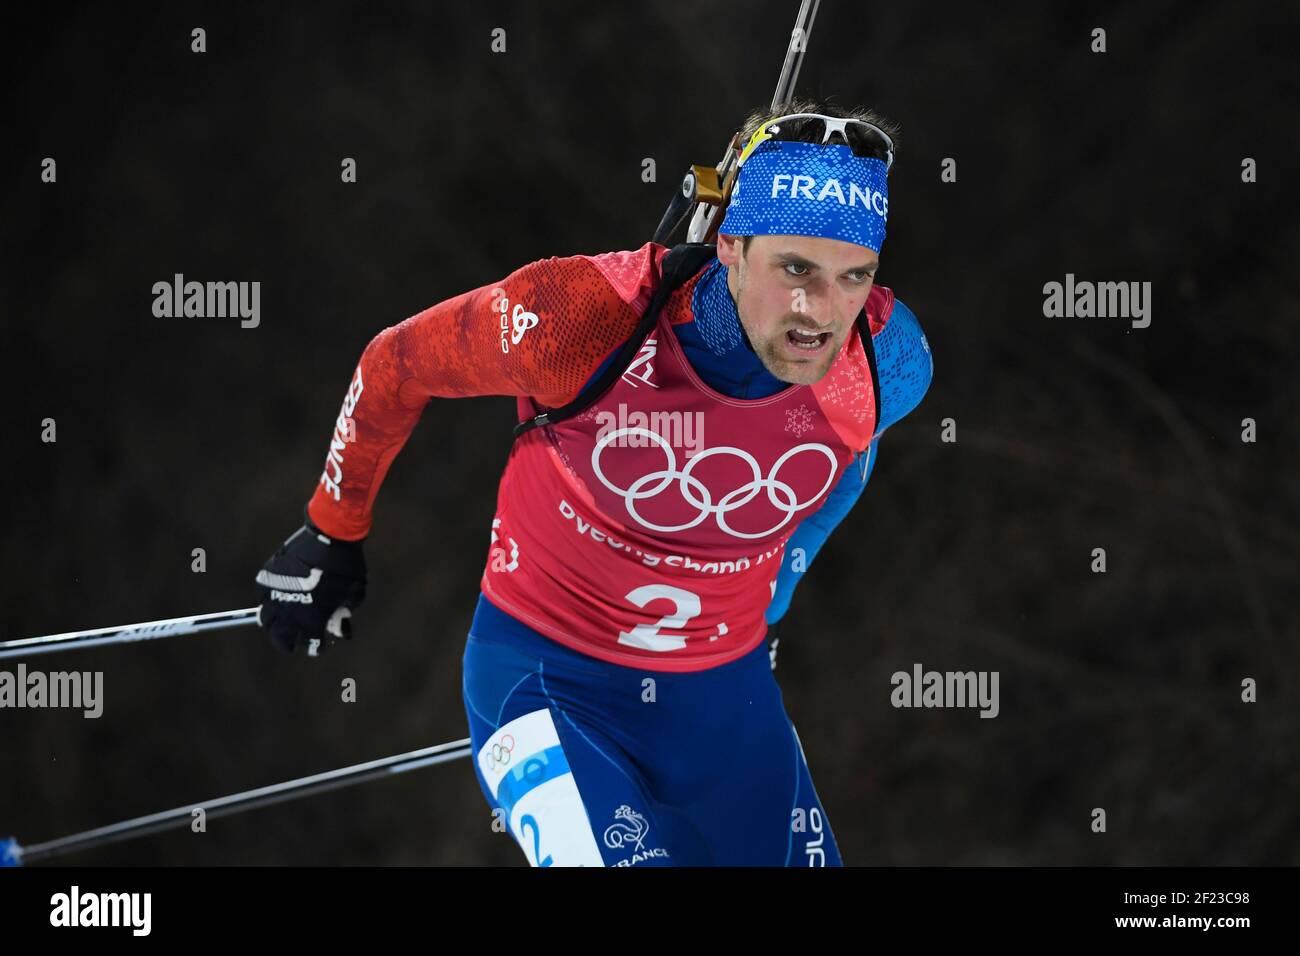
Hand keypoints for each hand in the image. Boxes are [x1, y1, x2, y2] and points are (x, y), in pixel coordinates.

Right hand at [255, 512, 366, 655]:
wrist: (329, 536)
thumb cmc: (346, 567)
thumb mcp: (354, 595)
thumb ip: (344, 614)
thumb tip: (338, 626)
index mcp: (312, 620)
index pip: (310, 645)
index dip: (315, 647)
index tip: (318, 646)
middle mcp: (290, 612)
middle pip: (281, 639)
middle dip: (288, 644)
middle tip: (292, 645)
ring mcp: (275, 594)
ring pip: (266, 620)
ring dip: (274, 625)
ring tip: (282, 625)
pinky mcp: (267, 577)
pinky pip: (262, 597)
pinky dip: (268, 602)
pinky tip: (277, 601)